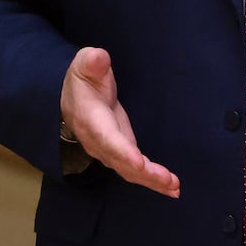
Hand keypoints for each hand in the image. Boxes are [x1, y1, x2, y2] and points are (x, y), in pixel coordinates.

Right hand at [59, 46, 180, 197]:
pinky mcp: (120, 152)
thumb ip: (92, 62)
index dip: (123, 152)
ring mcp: (109, 150)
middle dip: (146, 174)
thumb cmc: (82, 79)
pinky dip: (151, 180)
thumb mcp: (84, 65)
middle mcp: (100, 141)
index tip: (139, 163)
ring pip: (130, 171)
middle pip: (122, 162)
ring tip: (175, 188)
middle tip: (170, 181)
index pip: (108, 139)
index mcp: (92, 120)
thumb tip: (98, 57)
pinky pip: (135, 171)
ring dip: (152, 181)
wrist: (70, 97)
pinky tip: (170, 186)